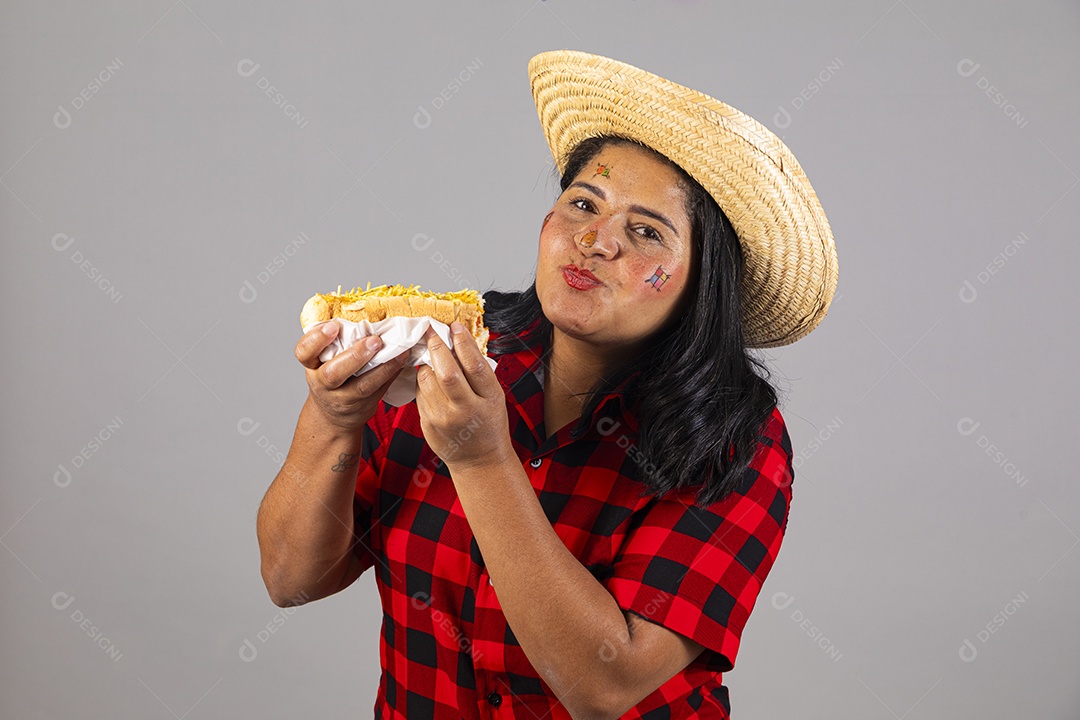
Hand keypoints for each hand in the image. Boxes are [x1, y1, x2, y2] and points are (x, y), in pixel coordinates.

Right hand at [295, 321, 408, 433]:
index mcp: (311, 365)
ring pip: (362, 386)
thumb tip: (362, 309)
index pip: (304, 352)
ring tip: (398, 350)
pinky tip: (402, 360)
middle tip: (374, 340)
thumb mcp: (323, 360)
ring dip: (382, 367)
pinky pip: (379, 390)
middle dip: (354, 356)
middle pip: (333, 373)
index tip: (333, 326)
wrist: (333, 415)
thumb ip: (335, 341)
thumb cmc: (331, 377)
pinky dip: (392, 374)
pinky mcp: (363, 405)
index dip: (316, 339)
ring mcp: (343, 398)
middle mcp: (323, 384)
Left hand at [415, 322, 511, 469]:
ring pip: (427, 380)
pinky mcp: (427, 424)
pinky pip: (420, 393)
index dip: (462, 342)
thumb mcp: (494, 397)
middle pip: (447, 372)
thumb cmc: (489, 424)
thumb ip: (479, 373)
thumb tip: (460, 341)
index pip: (474, 365)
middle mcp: (466, 410)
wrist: (478, 460)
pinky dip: (423, 381)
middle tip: (431, 331)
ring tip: (431, 357)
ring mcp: (444, 419)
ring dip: (427, 363)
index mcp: (488, 400)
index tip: (454, 327)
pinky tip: (430, 378)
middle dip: (437, 347)